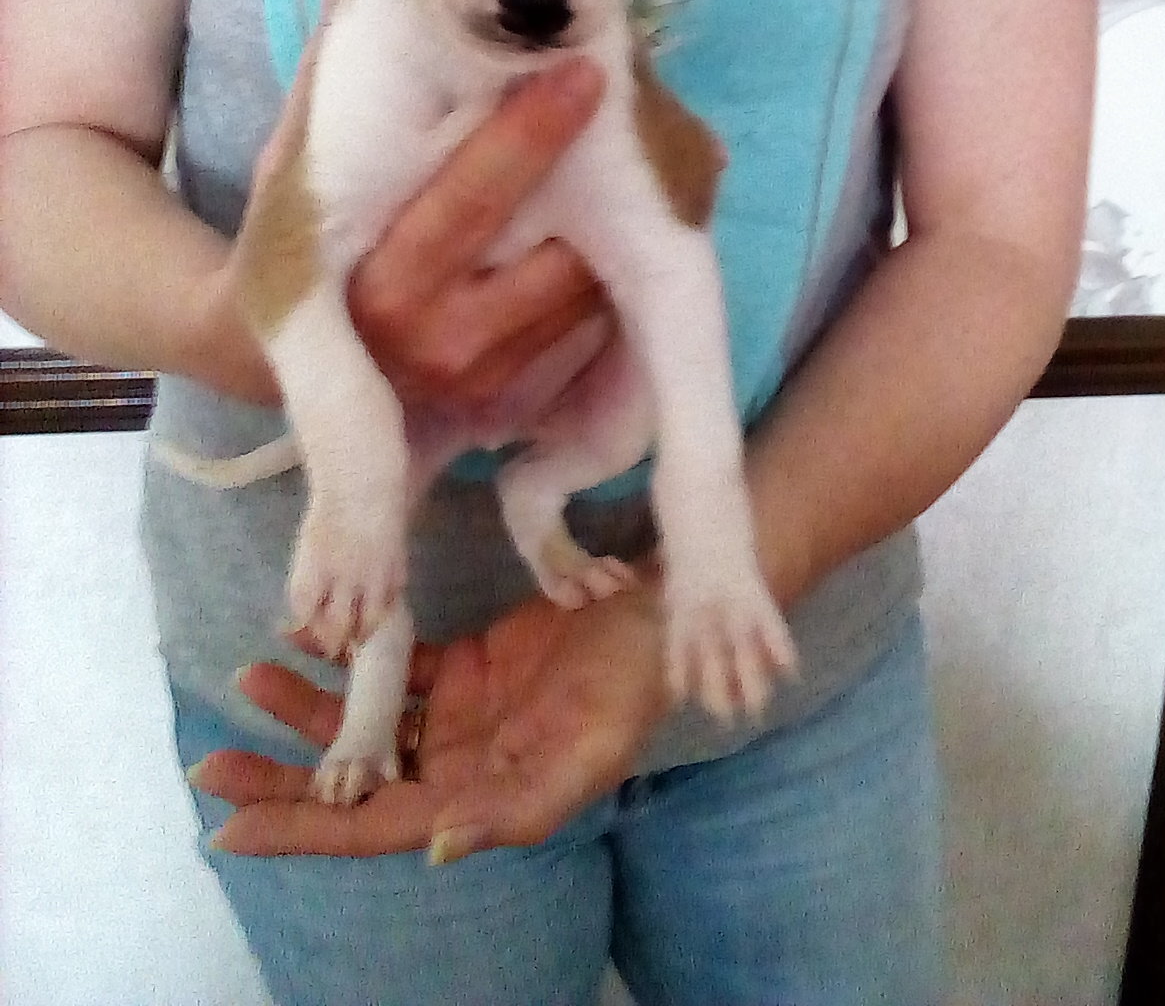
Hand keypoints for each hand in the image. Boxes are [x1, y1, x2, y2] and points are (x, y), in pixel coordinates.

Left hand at [191, 585, 669, 857]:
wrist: (650, 621)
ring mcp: (450, 714)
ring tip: (250, 676)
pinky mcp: (458, 666)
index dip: (298, 828)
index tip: (228, 828)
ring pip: (360, 721)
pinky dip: (350, 657)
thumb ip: (508, 811)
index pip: (367, 824)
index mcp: (472, 800)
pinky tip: (312, 637)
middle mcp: (449, 765)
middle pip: (347, 778)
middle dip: (279, 774)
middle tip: (210, 762)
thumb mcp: (581, 758)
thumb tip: (430, 849)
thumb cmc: (624, 693)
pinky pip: (390, 667)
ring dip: (304, 707)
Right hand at [201, 0, 612, 408]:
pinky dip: (608, 280)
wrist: (270, 364)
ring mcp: (481, 382)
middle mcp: (435, 340)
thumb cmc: (290, 245)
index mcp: (380, 279)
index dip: (533, 133)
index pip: (472, 198)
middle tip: (635, 108)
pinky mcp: (512, 404)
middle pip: (556, 255)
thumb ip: (327, 85)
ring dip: (616, 232)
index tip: (585, 71)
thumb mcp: (293, 170)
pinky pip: (590, 336)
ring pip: (586, 297)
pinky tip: (614, 229)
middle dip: (601, 186)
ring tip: (630, 162)